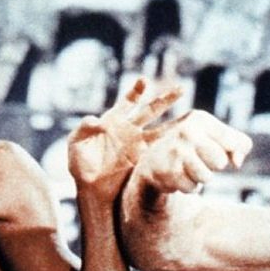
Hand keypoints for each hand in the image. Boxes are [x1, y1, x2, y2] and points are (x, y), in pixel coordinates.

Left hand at [68, 79, 180, 201]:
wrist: (91, 189)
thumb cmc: (80, 165)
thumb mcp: (76, 145)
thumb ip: (83, 129)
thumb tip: (95, 119)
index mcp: (114, 121)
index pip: (128, 102)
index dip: (136, 91)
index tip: (144, 81)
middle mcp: (130, 129)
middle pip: (151, 111)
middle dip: (165, 100)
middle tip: (181, 89)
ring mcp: (139, 145)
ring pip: (161, 130)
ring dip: (176, 123)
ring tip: (193, 116)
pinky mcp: (144, 160)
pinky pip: (160, 151)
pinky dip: (171, 146)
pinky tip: (184, 142)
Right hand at [133, 109, 252, 193]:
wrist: (151, 160)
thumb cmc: (192, 147)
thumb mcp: (214, 136)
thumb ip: (238, 144)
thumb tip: (237, 163)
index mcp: (200, 119)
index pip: (234, 142)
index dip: (233, 152)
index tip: (221, 151)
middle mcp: (187, 131)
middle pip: (220, 162)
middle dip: (211, 165)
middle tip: (197, 159)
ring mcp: (176, 151)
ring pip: (206, 177)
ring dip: (199, 178)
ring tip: (186, 167)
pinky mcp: (168, 171)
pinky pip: (192, 188)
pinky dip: (188, 186)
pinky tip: (176, 175)